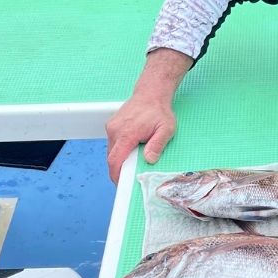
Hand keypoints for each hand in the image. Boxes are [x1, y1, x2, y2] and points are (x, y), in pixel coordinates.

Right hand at [106, 47, 191, 182]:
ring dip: (119, 160)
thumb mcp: (166, 129)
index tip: (121, 184)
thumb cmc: (159, 111)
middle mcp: (115, 130)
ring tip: (132, 163)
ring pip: (111, 151)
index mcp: (126, 133)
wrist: (151, 93)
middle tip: (130, 178)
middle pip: (111, 158)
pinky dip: (119, 151)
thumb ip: (157, 145)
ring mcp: (112, 127)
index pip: (115, 160)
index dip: (116, 175)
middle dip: (118, 170)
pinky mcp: (112, 125)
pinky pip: (113, 143)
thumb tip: (149, 160)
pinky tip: (130, 151)